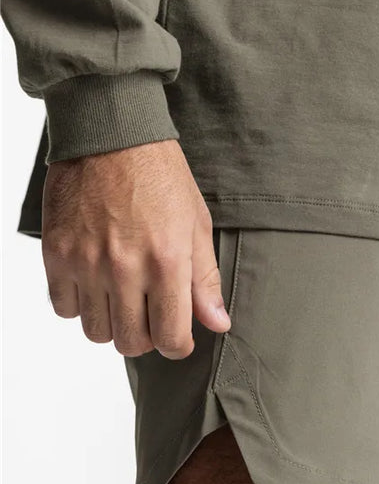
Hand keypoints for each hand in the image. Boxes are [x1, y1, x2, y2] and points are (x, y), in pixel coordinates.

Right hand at [41, 139, 230, 358]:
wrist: (111, 135)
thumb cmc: (161, 177)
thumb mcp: (197, 225)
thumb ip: (205, 281)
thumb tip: (218, 324)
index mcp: (167, 262)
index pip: (169, 338)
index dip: (177, 347)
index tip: (178, 340)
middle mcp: (124, 268)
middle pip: (130, 343)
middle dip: (146, 339)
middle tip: (151, 317)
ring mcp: (85, 262)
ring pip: (95, 332)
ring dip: (113, 324)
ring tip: (124, 298)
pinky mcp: (56, 253)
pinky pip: (63, 308)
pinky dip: (80, 305)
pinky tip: (96, 284)